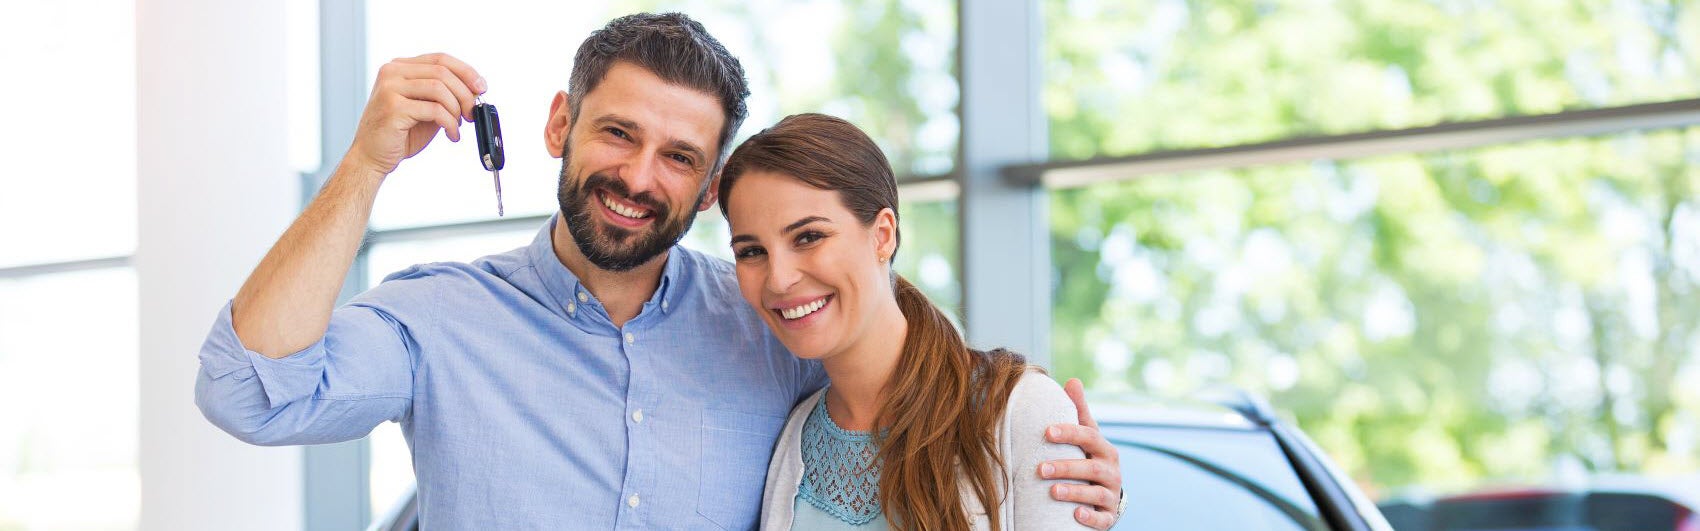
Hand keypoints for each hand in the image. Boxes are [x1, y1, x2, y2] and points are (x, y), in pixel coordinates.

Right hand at [346, 53, 485, 176]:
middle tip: (473, 113)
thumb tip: (475, 90)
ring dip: (457, 110)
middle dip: (465, 94)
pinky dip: (450, 124)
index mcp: (399, 67)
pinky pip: (435, 110)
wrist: (371, 156)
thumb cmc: (400, 133)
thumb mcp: (426, 107)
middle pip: (442, 72)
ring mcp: (390, 88)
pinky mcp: (393, 107)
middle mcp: (392, 72)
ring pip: (439, 88)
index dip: (466, 71)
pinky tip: (452, 135)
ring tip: (458, 126)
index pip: (440, 59)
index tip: (481, 87)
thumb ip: (444, 95)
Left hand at [1041, 378, 1122, 529]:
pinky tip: (1075, 514)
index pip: (1090, 437)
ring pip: (1096, 493)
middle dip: (1066, 467)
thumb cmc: (1090, 459)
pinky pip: (1102, 519)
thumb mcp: (1087, 437)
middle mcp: (1111, 471)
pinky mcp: (1108, 516)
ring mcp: (1111, 495)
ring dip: (1074, 491)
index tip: (1047, 432)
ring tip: (1052, 492)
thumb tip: (1073, 380)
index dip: (1070, 433)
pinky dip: (1090, 517)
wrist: (1107, 495)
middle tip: (1039, 469)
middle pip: (1091, 467)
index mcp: (1104, 450)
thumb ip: (1079, 412)